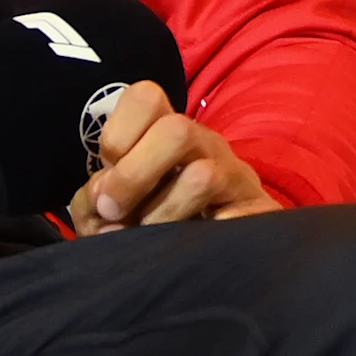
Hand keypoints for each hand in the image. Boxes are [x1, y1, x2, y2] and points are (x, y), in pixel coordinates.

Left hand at [70, 81, 284, 232]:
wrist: (217, 258)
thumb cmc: (155, 223)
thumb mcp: (117, 208)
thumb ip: (95, 202)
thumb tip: (102, 208)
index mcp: (168, 132)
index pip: (145, 97)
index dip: (117, 135)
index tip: (104, 178)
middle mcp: (206, 144)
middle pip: (176, 129)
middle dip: (134, 174)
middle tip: (113, 211)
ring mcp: (237, 176)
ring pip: (203, 176)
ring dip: (162, 214)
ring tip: (150, 238)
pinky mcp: (260, 213)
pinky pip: (232, 221)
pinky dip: (200, 241)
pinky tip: (187, 251)